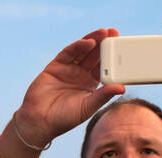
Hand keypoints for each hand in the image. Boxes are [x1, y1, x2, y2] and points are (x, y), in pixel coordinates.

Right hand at [16, 28, 125, 142]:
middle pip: (94, 55)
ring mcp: (68, 69)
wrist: (39, 122)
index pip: (103, 67)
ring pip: (82, 51)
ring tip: (104, 33)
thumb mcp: (88, 107)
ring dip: (93, 40)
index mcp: (90, 84)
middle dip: (104, 44)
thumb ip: (103, 95)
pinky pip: (68, 53)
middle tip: (114, 33)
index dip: (112, 57)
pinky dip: (78, 46)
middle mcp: (79, 75)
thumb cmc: (64, 119)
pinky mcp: (55, 66)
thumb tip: (122, 87)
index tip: (121, 47)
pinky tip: (88, 42)